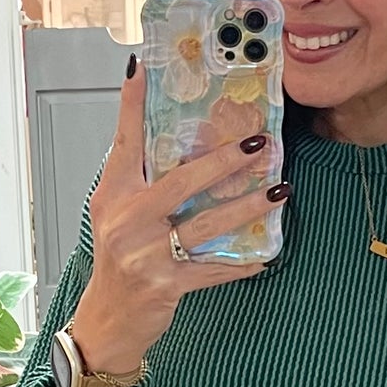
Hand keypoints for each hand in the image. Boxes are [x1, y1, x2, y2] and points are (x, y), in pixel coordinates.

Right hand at [70, 58, 287, 374]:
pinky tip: (265, 254)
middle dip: (225, 159)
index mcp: (113, 194)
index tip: (143, 66)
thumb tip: (168, 134)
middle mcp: (126, 219)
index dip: (133, 104)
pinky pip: (213, 270)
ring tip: (278, 189)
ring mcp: (146, 253)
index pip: (125, 141)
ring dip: (248, 206)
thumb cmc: (118, 260)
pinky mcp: (166, 284)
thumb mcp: (116, 212)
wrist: (108, 320)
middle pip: (181, 180)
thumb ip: (139, 176)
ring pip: (206, 223)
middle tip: (259, 141)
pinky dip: (241, 263)